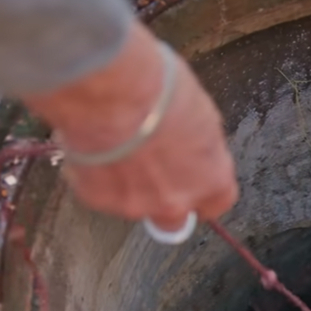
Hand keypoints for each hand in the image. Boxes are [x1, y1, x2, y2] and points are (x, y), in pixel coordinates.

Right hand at [21, 21, 238, 230]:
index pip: (217, 204)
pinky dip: (95, 174)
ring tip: (116, 147)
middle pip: (175, 220)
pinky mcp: (98, 198)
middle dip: (165, 201)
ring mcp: (136, 204)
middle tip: (150, 172)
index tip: (193, 183)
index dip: (203, 194)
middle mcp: (177, 201)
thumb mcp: (201, 113)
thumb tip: (194, 146)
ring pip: (134, 205)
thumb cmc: (159, 90)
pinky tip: (93, 145)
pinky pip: (98, 192)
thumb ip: (200, 144)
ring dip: (128, 185)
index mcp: (211, 179)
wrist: (110, 90)